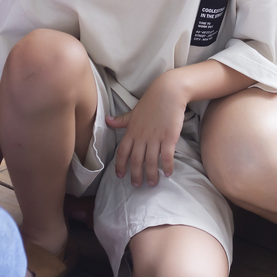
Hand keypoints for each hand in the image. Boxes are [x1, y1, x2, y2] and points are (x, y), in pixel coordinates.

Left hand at [107, 72, 187, 187]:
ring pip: (151, 161)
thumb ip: (121, 120)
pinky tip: (168, 173)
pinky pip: (167, 156)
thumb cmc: (151, 101)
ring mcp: (155, 137)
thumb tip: (107, 120)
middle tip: (137, 185)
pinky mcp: (169, 137)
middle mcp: (141, 136)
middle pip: (136, 160)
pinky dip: (167, 166)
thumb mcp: (133, 111)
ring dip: (151, 174)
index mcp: (131, 131)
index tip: (121, 176)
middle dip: (135, 175)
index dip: (120, 165)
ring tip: (152, 183)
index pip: (122, 152)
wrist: (169, 92)